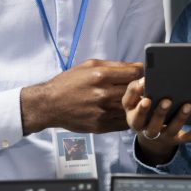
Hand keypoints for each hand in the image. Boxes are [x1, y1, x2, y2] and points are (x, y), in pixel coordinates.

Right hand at [21, 59, 143, 134]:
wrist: (49, 105)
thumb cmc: (69, 82)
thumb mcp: (89, 66)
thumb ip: (115, 65)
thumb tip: (139, 66)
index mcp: (100, 76)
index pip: (135, 73)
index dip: (141, 74)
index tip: (141, 75)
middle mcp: (103, 94)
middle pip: (136, 91)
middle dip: (140, 88)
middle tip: (141, 88)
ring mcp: (102, 112)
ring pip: (132, 108)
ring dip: (136, 104)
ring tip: (133, 100)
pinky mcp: (101, 126)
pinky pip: (124, 122)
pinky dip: (127, 116)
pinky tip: (124, 111)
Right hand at [124, 77, 190, 165]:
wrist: (152, 136)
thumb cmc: (143, 109)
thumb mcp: (133, 102)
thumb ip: (135, 90)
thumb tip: (144, 80)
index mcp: (136, 121)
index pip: (137, 118)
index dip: (141, 110)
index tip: (147, 100)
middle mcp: (149, 131)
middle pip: (153, 126)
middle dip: (160, 113)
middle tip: (167, 100)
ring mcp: (164, 137)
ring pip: (172, 130)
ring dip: (180, 118)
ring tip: (188, 105)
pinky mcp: (178, 140)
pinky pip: (187, 137)